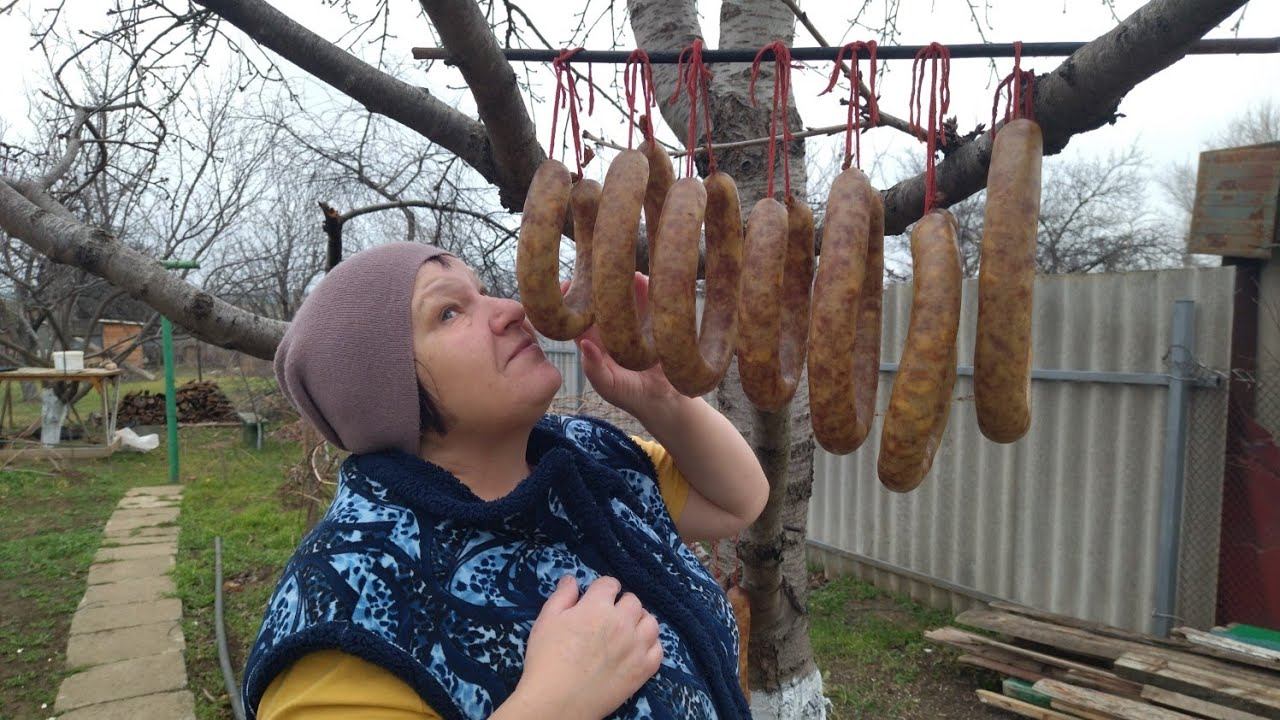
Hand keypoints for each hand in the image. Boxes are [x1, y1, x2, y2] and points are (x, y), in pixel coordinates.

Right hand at [514, 576, 662, 719]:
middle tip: (608, 618)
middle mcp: (622, 623)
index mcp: (597, 607)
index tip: (597, 599)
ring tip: (627, 630)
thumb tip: (572, 579)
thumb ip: (562, 596)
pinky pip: (658, 650)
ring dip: (639, 622)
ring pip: (651, 622)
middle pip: (633, 601)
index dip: (602, 589)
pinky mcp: (643, 670)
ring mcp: (636, 647)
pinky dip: (650, 646)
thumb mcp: (546, 620)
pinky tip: (637, 649)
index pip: (611, 584)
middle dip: (621, 605)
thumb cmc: (546, 660)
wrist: (556, 702)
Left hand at [563, 274, 682, 420]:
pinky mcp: (655, 322)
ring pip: (626, 296)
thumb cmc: (630, 395)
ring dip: (626, 282)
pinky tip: (648, 280)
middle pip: (602, 298)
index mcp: (594, 340)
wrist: (665, 400)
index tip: (568, 282)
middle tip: (601, 266)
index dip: (571, 298)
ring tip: (629, 272)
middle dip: (600, 282)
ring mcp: (633, 322)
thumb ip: (594, 368)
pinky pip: (651, 302)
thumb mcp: (609, 386)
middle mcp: (611, 326)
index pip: (578, 315)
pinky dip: (649, 290)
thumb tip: (583, 343)